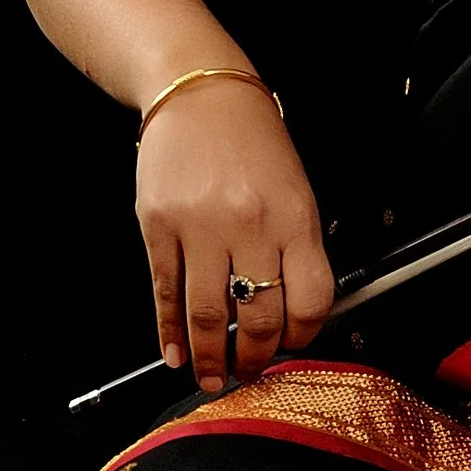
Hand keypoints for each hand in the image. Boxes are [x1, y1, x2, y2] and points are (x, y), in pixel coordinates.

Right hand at [136, 79, 333, 392]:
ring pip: (206, 315)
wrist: (199, 92)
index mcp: (293, 216)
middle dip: (254, 358)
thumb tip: (292, 310)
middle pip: (257, 317)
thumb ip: (296, 246)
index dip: (304, 335)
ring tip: (212, 377)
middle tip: (249, 373)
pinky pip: (166, 291)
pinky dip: (169, 331)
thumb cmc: (252, 140)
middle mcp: (249, 224)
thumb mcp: (295, 188)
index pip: (311, 299)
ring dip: (210, 358)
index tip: (294, 345)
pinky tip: (175, 352)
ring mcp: (200, 226)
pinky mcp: (158, 225)